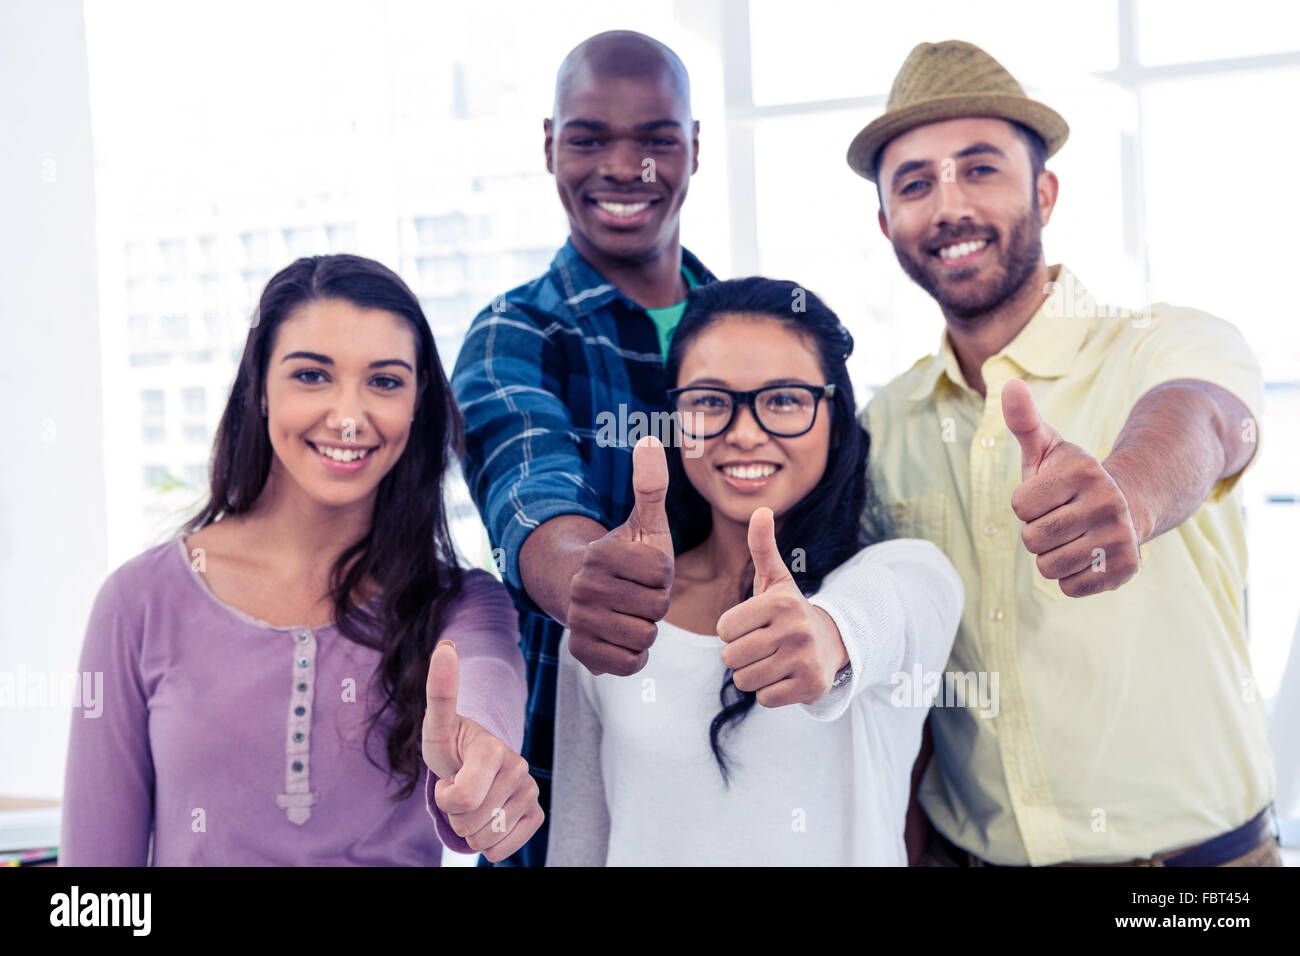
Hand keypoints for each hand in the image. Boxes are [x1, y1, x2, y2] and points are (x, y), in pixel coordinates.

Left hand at [423, 641, 542, 861]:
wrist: (473, 763)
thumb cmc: (452, 746)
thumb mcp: (438, 726)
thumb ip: (441, 691)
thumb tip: (446, 645)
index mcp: (493, 748)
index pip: (459, 799)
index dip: (445, 796)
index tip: (448, 777)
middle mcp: (519, 767)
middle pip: (469, 822)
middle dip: (456, 813)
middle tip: (460, 789)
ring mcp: (530, 791)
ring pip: (486, 838)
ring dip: (471, 829)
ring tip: (473, 802)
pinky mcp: (536, 813)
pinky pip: (503, 849)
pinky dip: (490, 844)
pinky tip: (490, 817)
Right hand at [565, 436, 674, 676]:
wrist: (587, 593)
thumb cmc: (628, 557)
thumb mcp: (645, 522)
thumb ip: (651, 486)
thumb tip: (651, 439)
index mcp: (601, 554)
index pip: (661, 573)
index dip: (662, 574)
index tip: (645, 570)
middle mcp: (582, 588)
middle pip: (656, 608)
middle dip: (656, 603)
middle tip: (637, 594)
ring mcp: (579, 622)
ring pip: (646, 637)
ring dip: (647, 628)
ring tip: (630, 613)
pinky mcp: (582, 653)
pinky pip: (631, 663)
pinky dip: (635, 654)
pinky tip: (623, 636)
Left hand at [715, 506, 848, 706]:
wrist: (832, 643)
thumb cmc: (788, 611)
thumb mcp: (775, 579)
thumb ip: (761, 547)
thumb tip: (761, 509)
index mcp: (779, 601)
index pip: (723, 630)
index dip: (732, 631)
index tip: (753, 625)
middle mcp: (795, 628)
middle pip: (731, 657)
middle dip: (740, 655)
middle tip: (763, 646)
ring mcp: (805, 659)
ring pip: (745, 680)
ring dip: (753, 674)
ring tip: (773, 660)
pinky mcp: (811, 686)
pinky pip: (764, 698)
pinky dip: (770, 692)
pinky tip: (785, 676)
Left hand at [1002, 378, 1142, 596]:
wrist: (1124, 507)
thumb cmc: (1070, 479)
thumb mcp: (1047, 447)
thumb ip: (1024, 420)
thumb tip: (1010, 384)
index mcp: (1084, 471)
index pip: (1020, 506)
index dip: (1026, 504)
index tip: (1047, 496)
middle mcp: (1108, 503)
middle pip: (1032, 539)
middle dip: (1036, 532)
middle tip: (1059, 520)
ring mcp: (1121, 538)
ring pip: (1048, 567)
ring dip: (1051, 556)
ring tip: (1071, 538)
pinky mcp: (1125, 569)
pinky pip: (1068, 587)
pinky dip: (1069, 577)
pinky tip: (1085, 556)